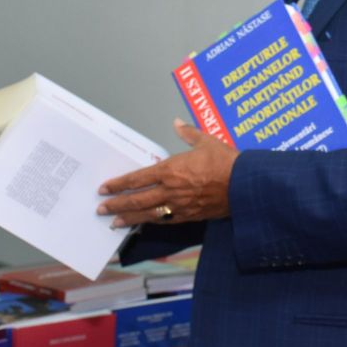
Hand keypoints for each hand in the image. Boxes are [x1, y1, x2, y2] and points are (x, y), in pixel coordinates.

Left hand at [98, 119, 238, 226]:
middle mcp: (170, 190)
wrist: (245, 185)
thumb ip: (188, 133)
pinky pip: (165, 220)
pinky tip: (143, 224)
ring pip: (147, 214)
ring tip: (114, 222)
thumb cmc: (226, 161)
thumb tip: (177, 123)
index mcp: (171, 169)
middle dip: (116, 204)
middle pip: (136, 199)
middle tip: (100, 209)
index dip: (119, 184)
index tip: (105, 188)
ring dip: (129, 218)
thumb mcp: (207, 141)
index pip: (137, 178)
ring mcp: (178, 205)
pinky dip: (151, 222)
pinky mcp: (189, 216)